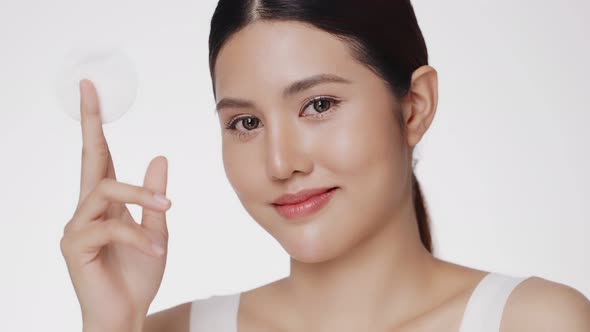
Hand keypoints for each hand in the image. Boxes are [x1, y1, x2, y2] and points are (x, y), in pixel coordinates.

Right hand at [60, 79, 170, 330]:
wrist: (127, 314)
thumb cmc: (137, 274)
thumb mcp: (155, 230)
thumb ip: (153, 197)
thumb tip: (159, 157)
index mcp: (105, 203)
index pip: (100, 156)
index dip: (96, 124)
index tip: (91, 90)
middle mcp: (86, 209)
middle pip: (89, 158)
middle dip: (90, 122)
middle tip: (90, 89)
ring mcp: (77, 227)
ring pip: (105, 190)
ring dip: (141, 196)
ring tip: (166, 211)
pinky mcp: (75, 246)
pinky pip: (111, 227)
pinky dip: (138, 236)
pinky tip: (156, 251)